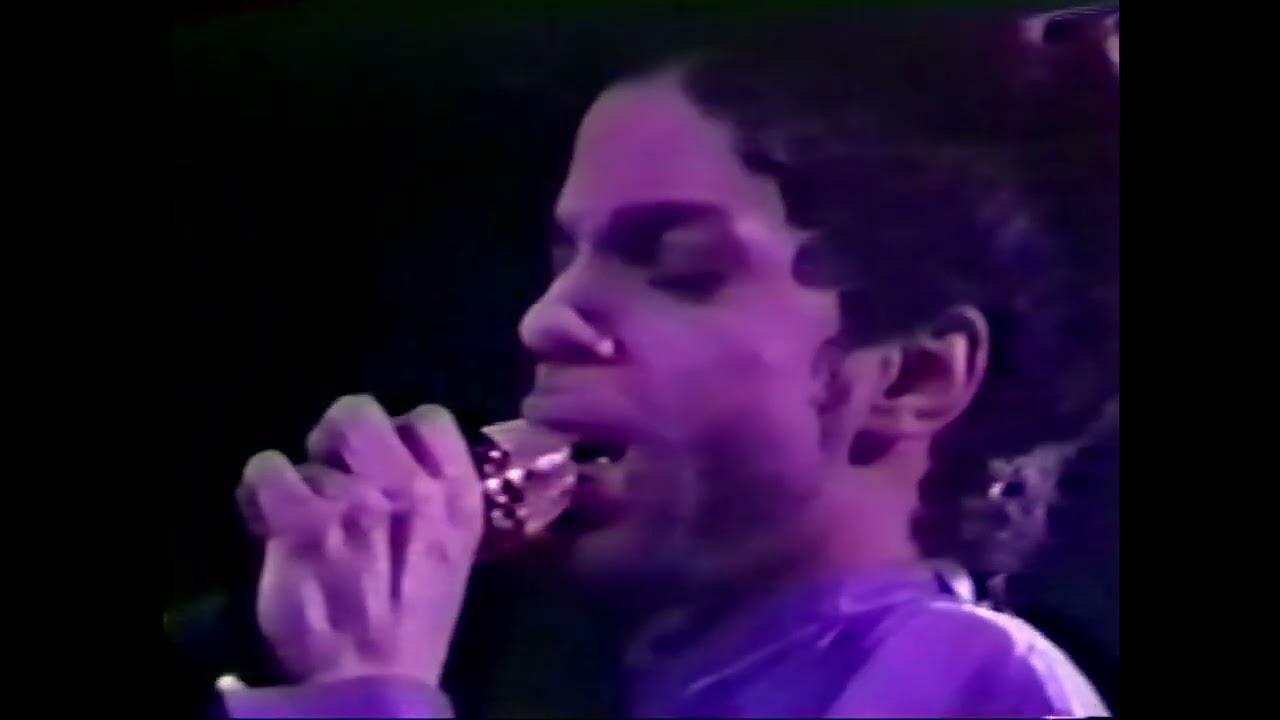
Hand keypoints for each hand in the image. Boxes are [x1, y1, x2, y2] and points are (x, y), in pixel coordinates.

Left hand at [237, 396, 483, 686]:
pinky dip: (261, 492)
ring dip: (304, 480)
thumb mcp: (451, 551)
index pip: (429, 418)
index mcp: (457, 496)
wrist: (370, 680)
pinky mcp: (300, 521)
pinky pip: (267, 468)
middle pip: (358, 412)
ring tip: (306, 517)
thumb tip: (396, 458)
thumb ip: (434, 498)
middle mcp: (410, 487)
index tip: (385, 460)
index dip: (398, 433)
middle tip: (334, 473)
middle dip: (340, 436)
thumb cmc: (413, 621)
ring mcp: (354, 501)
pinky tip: (271, 521)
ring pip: (308, 451)